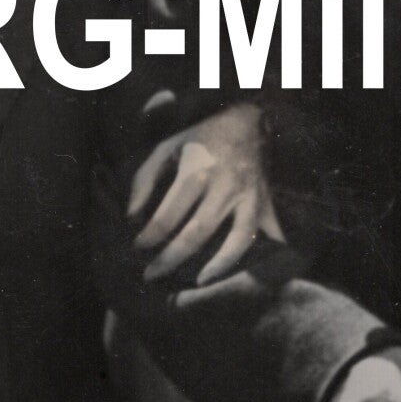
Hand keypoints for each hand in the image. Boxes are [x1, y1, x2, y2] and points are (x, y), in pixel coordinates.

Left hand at [128, 102, 281, 283]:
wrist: (248, 120)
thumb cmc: (202, 137)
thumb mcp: (167, 147)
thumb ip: (145, 178)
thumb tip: (131, 215)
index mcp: (198, 169)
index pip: (169, 213)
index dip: (150, 234)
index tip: (138, 246)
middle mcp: (225, 185)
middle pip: (198, 231)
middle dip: (172, 258)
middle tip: (152, 275)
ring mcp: (250, 196)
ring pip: (239, 238)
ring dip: (219, 264)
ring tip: (200, 281)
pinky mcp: (265, 202)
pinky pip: (269, 231)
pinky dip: (267, 251)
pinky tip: (253, 270)